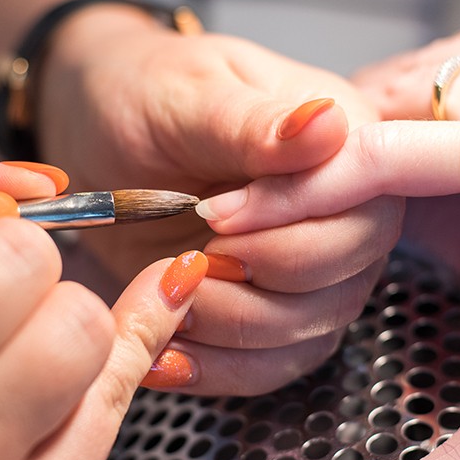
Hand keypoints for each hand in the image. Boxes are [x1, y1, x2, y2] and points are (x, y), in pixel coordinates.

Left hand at [37, 8, 403, 393]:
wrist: (95, 130)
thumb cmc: (142, 91)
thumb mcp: (185, 93)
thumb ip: (251, 122)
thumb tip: (328, 123)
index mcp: (345, 136)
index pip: (364, 198)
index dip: (288, 220)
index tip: (208, 212)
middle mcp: (344, 208)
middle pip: (346, 274)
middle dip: (258, 277)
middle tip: (185, 255)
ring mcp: (315, 269)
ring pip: (310, 331)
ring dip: (231, 328)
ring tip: (167, 293)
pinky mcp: (273, 314)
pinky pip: (271, 366)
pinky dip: (218, 368)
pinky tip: (166, 349)